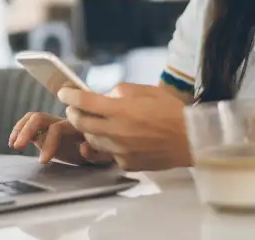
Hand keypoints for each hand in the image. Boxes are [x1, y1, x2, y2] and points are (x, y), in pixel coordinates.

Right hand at [9, 112, 113, 165]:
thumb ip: (96, 152)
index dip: (49, 142)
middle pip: (41, 117)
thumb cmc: (105, 149)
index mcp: (77, 126)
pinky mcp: (46, 130)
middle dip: (27, 130)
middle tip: (18, 146)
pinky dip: (20, 131)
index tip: (43, 160)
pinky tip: (14, 142)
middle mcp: (63, 121)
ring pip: (33, 118)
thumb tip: (83, 148)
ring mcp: (54, 123)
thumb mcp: (105, 154)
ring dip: (20, 129)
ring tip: (13, 144)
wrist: (105, 143)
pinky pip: (30, 124)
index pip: (57, 128)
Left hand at [58, 84, 190, 171]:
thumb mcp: (145, 90)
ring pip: (91, 139)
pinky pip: (107, 152)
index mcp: (120, 110)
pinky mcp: (126, 164)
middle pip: (81, 123)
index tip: (63, 93)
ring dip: (88, 129)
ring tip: (94, 122)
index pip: (84, 102)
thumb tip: (103, 97)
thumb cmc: (171, 111)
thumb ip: (119, 92)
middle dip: (73, 113)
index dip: (69, 96)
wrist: (191, 139)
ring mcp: (120, 150)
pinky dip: (106, 143)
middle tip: (74, 107)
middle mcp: (116, 132)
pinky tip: (114, 137)